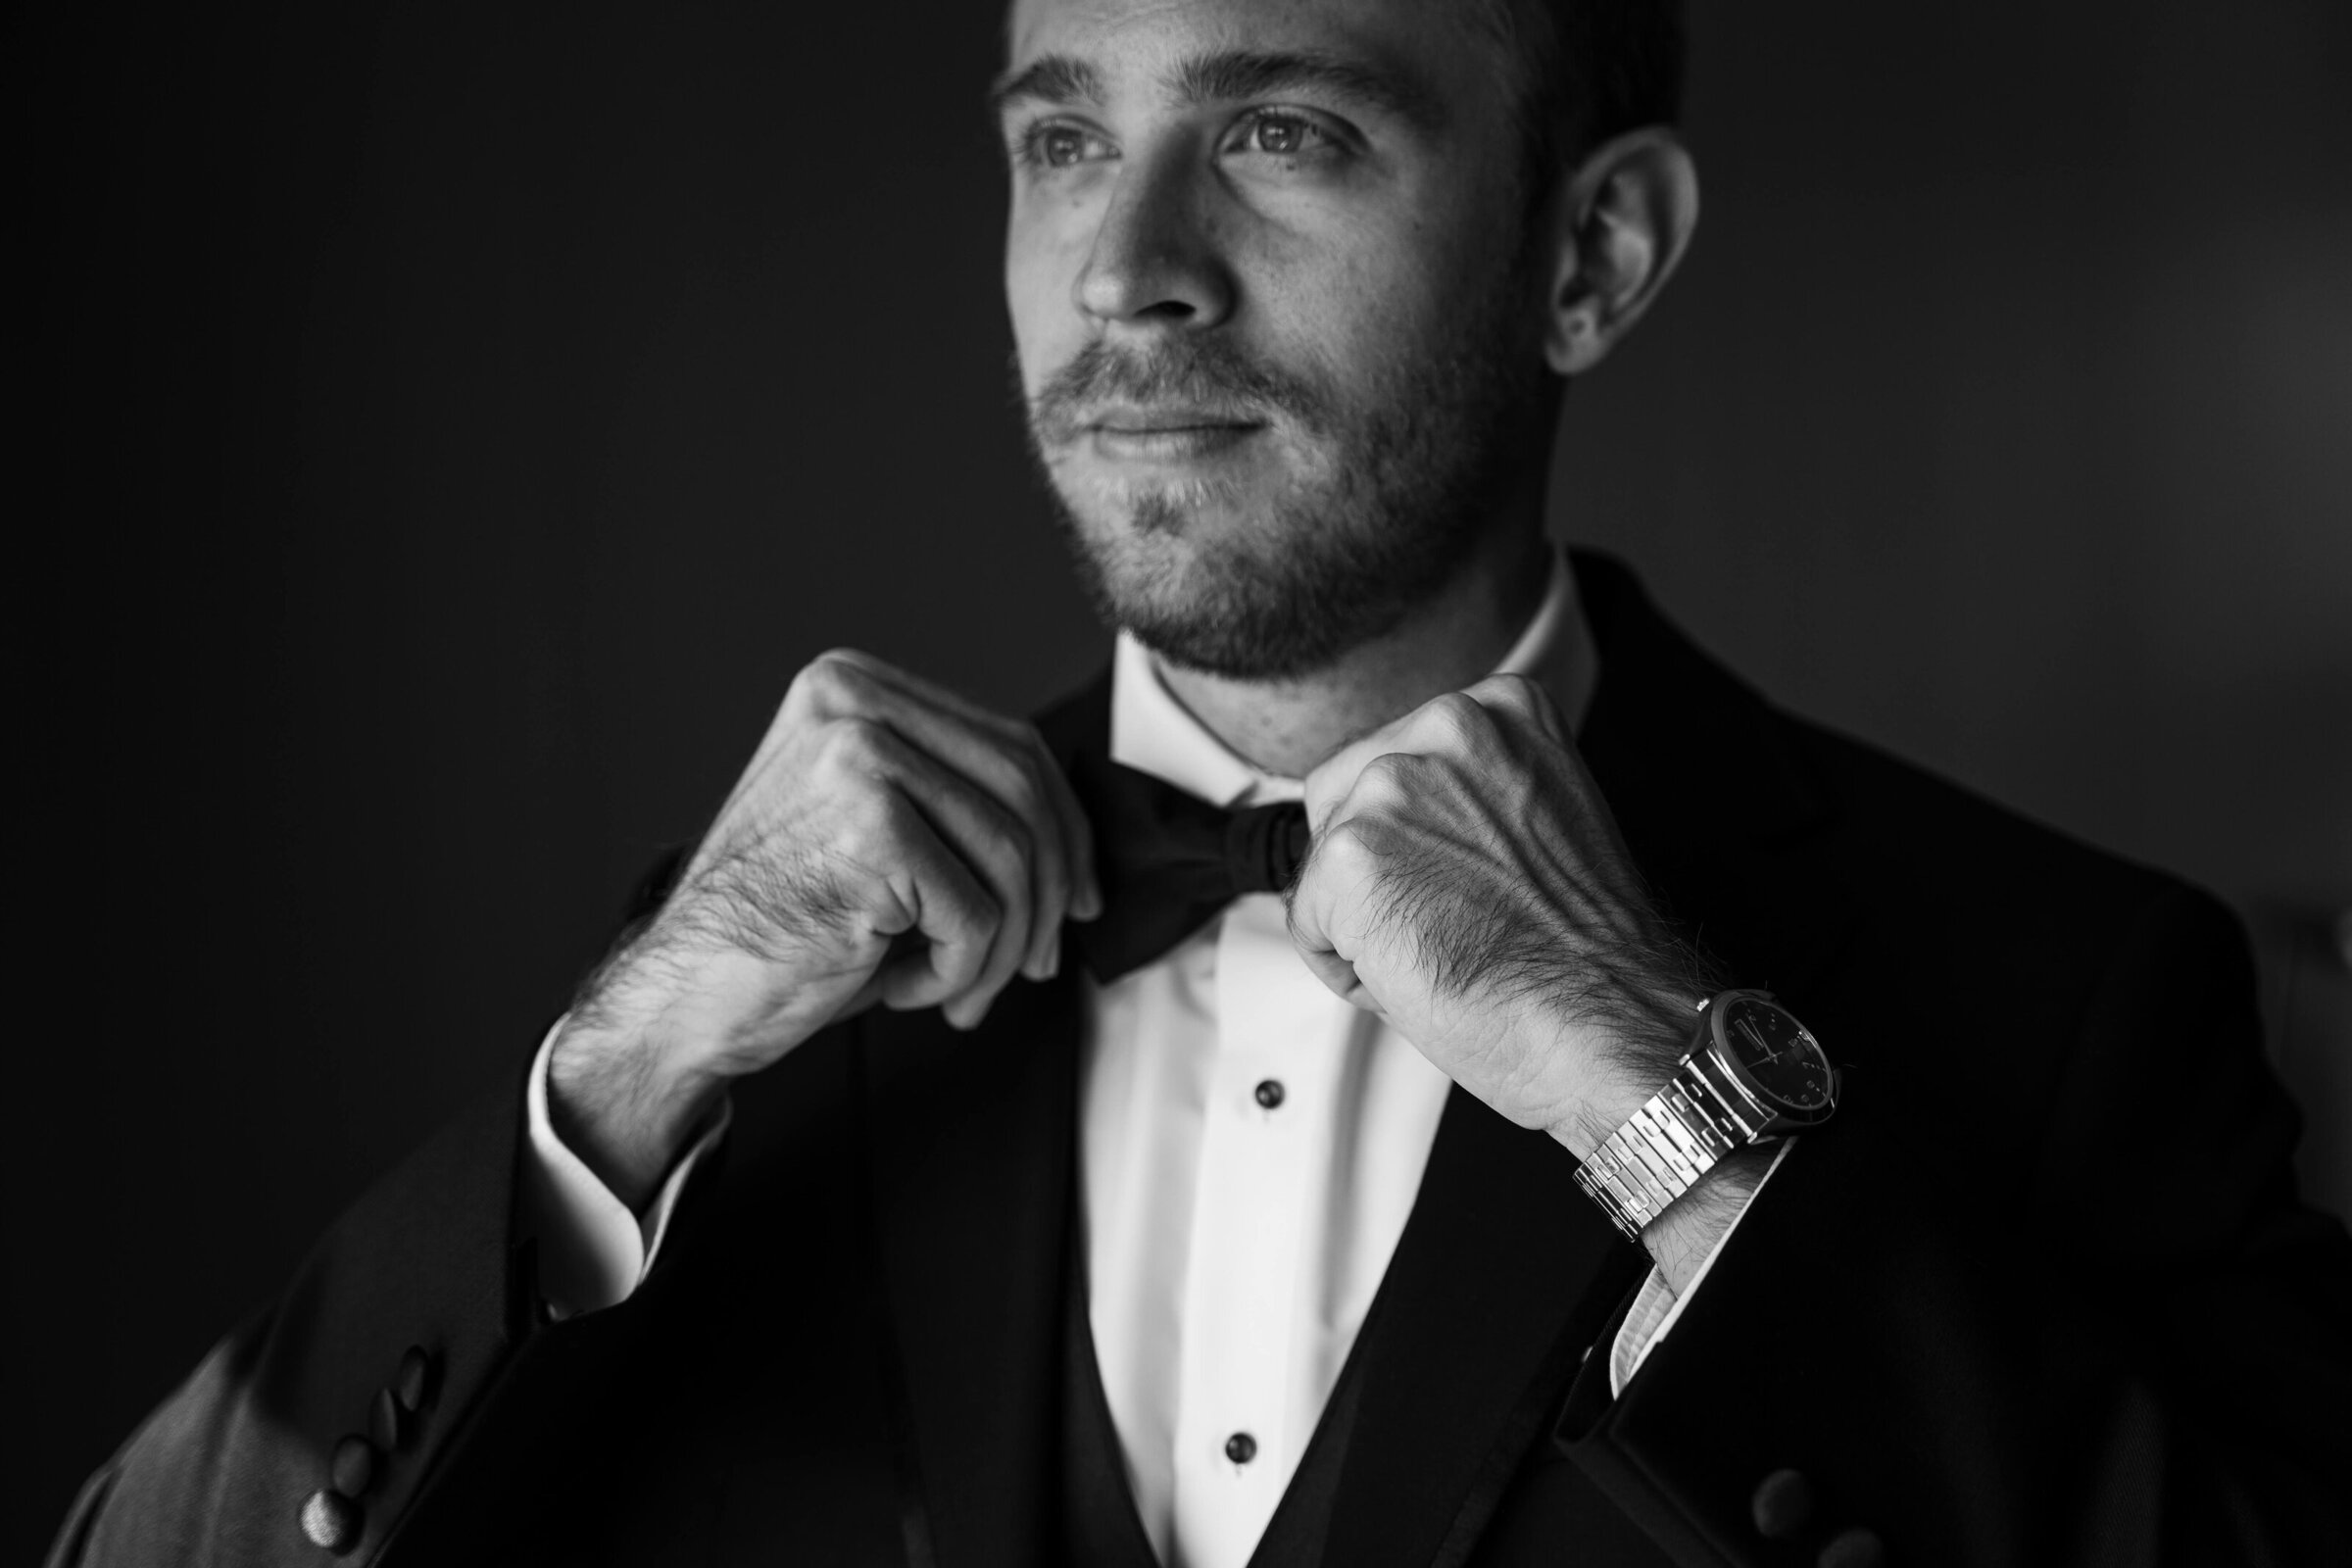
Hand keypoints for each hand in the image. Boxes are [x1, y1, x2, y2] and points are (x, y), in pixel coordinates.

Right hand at [550, 650, 1100, 1205]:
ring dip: (1001, 949)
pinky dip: (957, 973)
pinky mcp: (869, 828)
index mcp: (853, 685)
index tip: (1080, 899)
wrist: (686, 996)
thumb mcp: (873, 831)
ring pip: (1011, 860)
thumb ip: (952, 800)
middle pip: (1025, 793)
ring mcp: (858, 757)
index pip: (1012, 745)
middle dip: (1050, 892)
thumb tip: (1077, 838)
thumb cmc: (785, 927)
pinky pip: (977, 916)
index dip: (1066, 829)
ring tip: (957, 991)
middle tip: (1039, 964)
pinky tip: (901, 990)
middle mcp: (853, 702)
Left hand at [1286, 675, 1717, 1162]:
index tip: (1453, 876)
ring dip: (1361, 917)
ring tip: (1440, 947)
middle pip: (1343, 795)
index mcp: (1499, 708)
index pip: (1398, 757)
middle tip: (1441, 921)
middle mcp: (1443, 730)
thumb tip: (1416, 819)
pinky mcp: (1349, 857)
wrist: (1609, 1020)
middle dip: (1376, 867)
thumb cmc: (1590, 950)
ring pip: (1323, 861)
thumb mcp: (1546, 816)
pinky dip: (1345, 966)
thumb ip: (1475, 793)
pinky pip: (1306, 921)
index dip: (1416, 838)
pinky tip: (1416, 975)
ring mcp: (1391, 788)